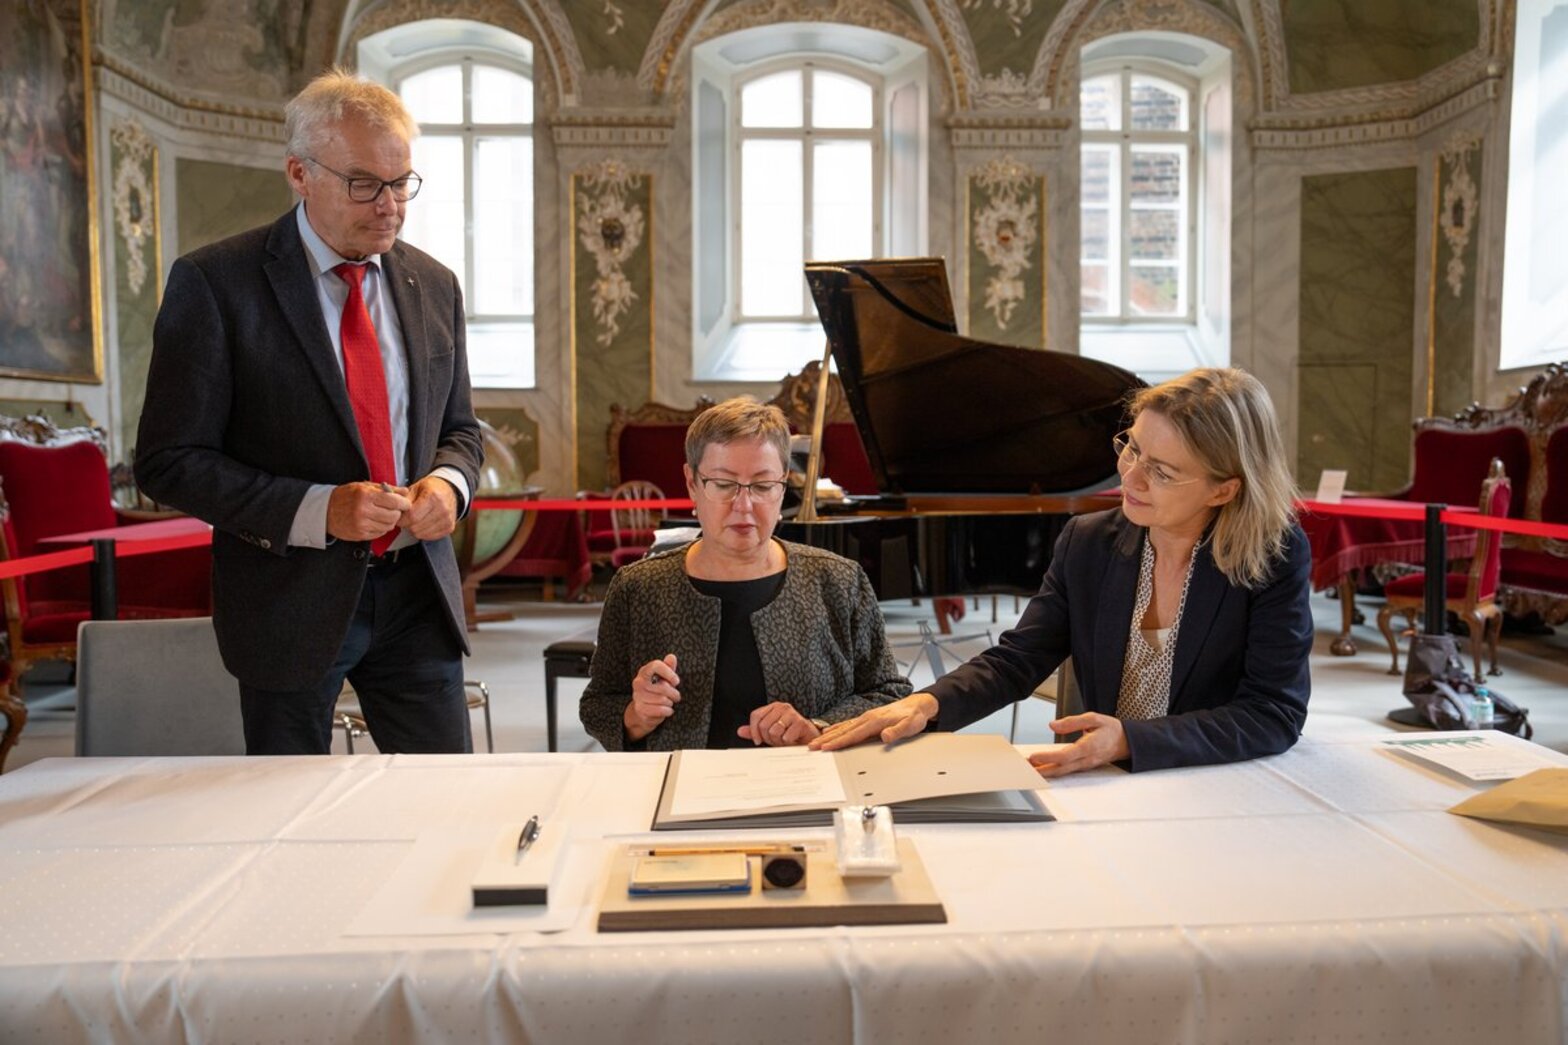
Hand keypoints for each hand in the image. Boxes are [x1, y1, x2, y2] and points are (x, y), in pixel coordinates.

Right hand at [327, 481, 409, 541]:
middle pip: (394, 516)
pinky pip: (380, 533)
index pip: (394, 501)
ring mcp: (361, 524)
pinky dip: (381, 528)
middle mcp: (363, 511)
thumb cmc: (346, 496)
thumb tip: (405, 491)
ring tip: (381, 514)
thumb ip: (387, 489)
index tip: (405, 503)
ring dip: (389, 521)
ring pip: (388, 526)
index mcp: (366, 496)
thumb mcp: (365, 486)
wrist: (325, 510)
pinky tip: (374, 521)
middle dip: (396, 512)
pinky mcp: (360, 535)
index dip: (403, 503)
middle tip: (392, 509)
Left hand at [400, 476, 458, 539]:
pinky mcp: (450, 528)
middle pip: (416, 527)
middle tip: (407, 517)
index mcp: (433, 496)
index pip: (412, 516)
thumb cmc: (430, 489)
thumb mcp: (415, 488)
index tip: (399, 516)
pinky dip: (423, 532)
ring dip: (415, 528)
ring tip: (416, 520)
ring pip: (421, 534)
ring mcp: (447, 519)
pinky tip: (424, 524)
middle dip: (407, 524)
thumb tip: (395, 511)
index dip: (402, 519)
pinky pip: (429, 537)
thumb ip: (404, 500)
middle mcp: (443, 509)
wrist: (449, 490)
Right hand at [625, 654, 679, 740]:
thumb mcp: (663, 678)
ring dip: (670, 703)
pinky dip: (668, 711)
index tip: (676, 681)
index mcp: (644, 672)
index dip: (669, 673)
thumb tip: (672, 656)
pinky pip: (661, 709)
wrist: (642, 711)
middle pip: (664, 687)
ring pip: (663, 699)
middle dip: (674, 694)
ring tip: (668, 703)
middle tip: (676, 696)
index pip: (656, 666)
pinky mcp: (640, 709)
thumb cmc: (656, 691)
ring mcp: (637, 696)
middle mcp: (638, 683)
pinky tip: (666, 710)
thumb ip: (668, 667)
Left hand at [737, 702, 819, 745]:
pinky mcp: (800, 722)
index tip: (758, 741)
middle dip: (769, 738)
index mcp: (773, 707)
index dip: (754, 730)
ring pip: (774, 731)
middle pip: (764, 725)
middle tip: (777, 739)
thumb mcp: (769, 733)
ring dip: (778, 740)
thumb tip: (740, 731)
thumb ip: (755, 731)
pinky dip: (788, 742)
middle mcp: (782, 707)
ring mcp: (792, 713)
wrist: (808, 739)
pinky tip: (792, 740)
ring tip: (784, 739)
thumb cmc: (789, 734)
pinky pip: (786, 736)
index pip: (756, 716)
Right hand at [809, 692, 938, 750]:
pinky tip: (829, 732)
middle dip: (826, 739)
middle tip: (812, 746)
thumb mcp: (909, 726)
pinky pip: (847, 725)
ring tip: (815, 741)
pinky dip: (836, 729)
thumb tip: (885, 736)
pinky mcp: (867, 719)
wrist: (917, 705)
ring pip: (843, 728)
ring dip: (828, 735)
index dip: (838, 742)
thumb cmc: (913, 717)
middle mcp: (867, 718)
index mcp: (874, 721)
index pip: (853, 734)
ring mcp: (866, 718)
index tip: (826, 747)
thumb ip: (897, 732)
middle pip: (843, 731)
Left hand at [1026, 712, 1129, 777]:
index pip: (1065, 756)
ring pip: (1062, 771)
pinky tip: (1042, 768)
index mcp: (1088, 747)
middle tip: (1023, 769)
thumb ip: (1072, 722)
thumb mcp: (1093, 718)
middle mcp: (1085, 759)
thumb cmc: (1110, 729)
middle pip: (1060, 768)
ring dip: (1044, 772)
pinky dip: (1052, 770)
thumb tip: (1053, 725)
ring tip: (1027, 770)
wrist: (1125, 742)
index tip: (1034, 756)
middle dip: (1040, 770)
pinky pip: (1065, 770)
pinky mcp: (1082, 766)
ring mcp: (1084, 765)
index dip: (1048, 757)